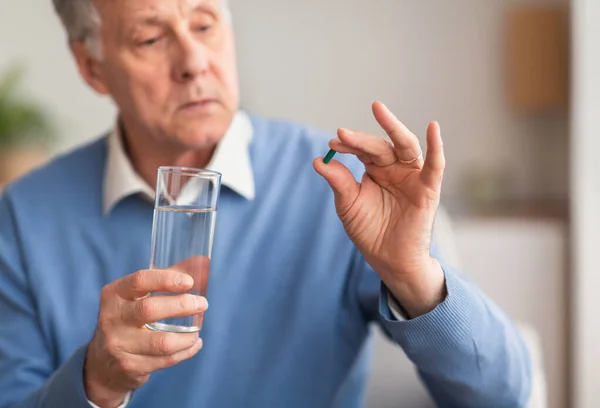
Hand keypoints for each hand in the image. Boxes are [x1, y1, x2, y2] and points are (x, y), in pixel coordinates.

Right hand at [84, 268, 207, 407]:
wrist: (102, 363)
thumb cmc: (128, 319)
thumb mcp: (137, 296)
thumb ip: (168, 278)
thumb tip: (204, 262)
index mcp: (114, 294)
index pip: (140, 280)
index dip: (167, 279)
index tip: (189, 282)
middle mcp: (112, 318)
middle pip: (150, 309)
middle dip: (181, 306)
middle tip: (203, 303)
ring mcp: (119, 345)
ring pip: (162, 342)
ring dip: (187, 336)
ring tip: (198, 331)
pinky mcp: (129, 367)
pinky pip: (165, 360)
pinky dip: (185, 352)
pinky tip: (194, 344)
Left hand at [314, 101, 445, 317]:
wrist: (389, 260)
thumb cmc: (370, 231)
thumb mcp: (348, 205)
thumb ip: (338, 182)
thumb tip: (319, 161)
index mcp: (376, 170)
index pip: (362, 150)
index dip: (348, 145)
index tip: (332, 144)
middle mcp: (395, 168)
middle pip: (380, 145)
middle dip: (361, 139)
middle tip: (342, 133)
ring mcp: (412, 176)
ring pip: (405, 145)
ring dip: (392, 127)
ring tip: (378, 110)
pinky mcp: (428, 189)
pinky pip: (435, 165)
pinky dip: (436, 146)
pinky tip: (433, 128)